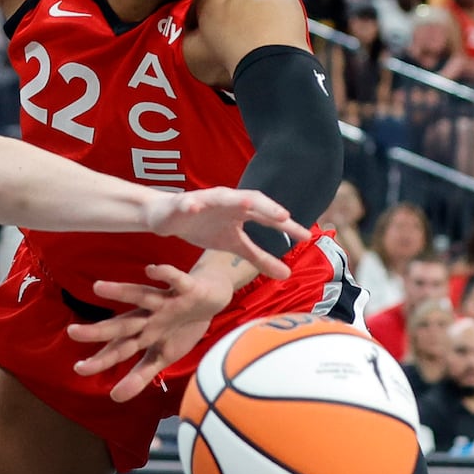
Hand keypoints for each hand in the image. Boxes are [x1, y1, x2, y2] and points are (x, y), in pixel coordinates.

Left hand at [68, 261, 233, 402]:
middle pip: (122, 324)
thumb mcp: (163, 356)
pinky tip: (151, 269)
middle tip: (71, 332)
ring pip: (141, 296)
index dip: (101, 359)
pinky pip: (174, 279)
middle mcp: (149, 316)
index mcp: (143, 334)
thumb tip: (114, 398)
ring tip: (97, 287)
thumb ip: (140, 376)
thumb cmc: (181, 327)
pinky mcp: (185, 288)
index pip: (118, 349)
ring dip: (121, 291)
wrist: (210, 296)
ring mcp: (166, 301)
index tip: (78, 368)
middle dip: (100, 330)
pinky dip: (165, 274)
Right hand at [144, 187, 306, 280]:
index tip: (306, 236)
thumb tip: (287, 275)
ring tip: (247, 204)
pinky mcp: (183, 203)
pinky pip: (188, 203)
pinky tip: (194, 209)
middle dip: (267, 208)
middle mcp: (227, 201)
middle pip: (251, 201)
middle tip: (284, 217)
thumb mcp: (233, 244)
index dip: (286, 226)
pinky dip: (192, 205)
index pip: (268, 216)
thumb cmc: (203, 226)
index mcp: (241, 211)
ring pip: (222, 197)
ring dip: (234, 200)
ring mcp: (205, 200)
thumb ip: (259, 257)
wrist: (168, 217)